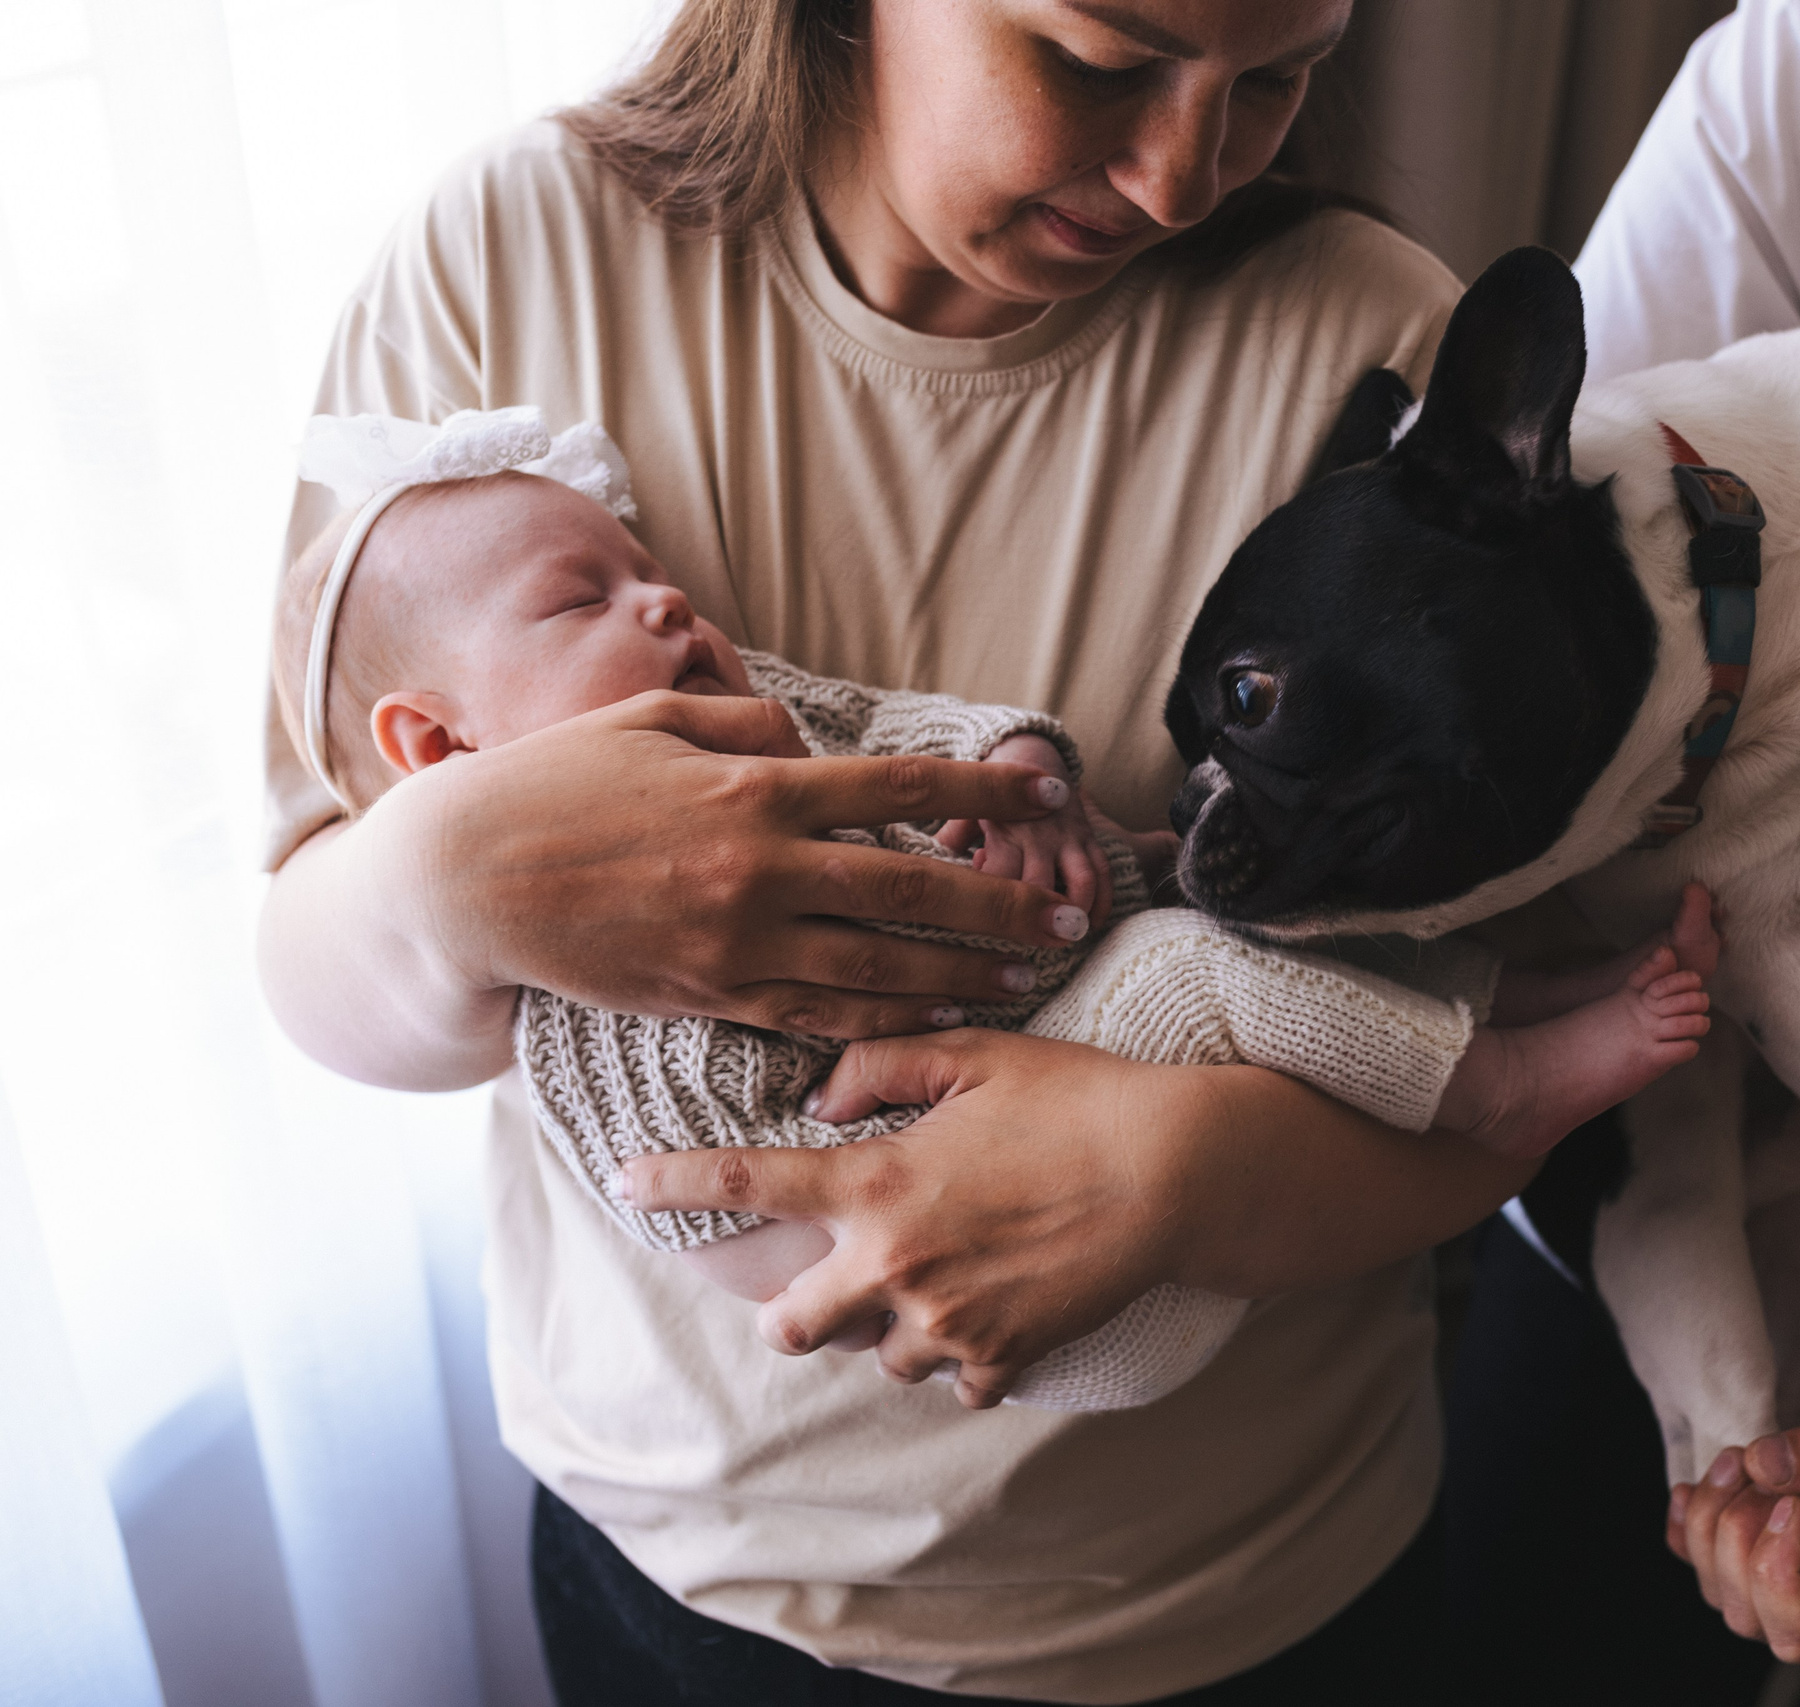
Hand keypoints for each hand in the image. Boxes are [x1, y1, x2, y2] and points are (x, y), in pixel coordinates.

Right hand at [381, 689, 1090, 1036]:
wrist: (464, 879)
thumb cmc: (554, 785)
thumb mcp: (650, 723)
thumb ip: (744, 730)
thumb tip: (810, 746)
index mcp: (755, 790)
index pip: (901, 790)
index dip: (985, 793)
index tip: (1049, 792)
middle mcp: (762, 869)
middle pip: (912, 892)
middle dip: (1002, 906)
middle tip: (1072, 915)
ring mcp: (738, 942)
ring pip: (879, 968)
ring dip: (963, 974)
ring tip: (1027, 976)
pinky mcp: (711, 995)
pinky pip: (820, 1016)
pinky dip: (889, 1020)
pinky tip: (941, 1018)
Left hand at [623, 1028, 1218, 1407]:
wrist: (1180, 1173)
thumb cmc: (1078, 1099)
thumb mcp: (978, 1053)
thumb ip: (881, 1064)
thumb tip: (819, 1101)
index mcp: (878, 1182)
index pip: (746, 1185)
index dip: (673, 1184)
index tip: (623, 1183)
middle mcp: (895, 1264)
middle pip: (790, 1328)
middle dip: (797, 1310)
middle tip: (839, 1274)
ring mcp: (947, 1323)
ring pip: (877, 1357)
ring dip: (894, 1327)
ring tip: (951, 1278)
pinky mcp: (1003, 1360)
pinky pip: (956, 1382)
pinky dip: (966, 1355)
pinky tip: (1001, 1305)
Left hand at [936, 735, 1116, 922]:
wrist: (1035, 763)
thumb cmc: (991, 803)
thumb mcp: (964, 817)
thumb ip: (947, 845)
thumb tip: (919, 878)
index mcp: (1003, 832)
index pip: (996, 878)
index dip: (989, 907)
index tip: (982, 928)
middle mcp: (1038, 837)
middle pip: (1039, 886)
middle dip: (1034, 921)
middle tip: (1024, 949)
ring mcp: (1068, 839)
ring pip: (1081, 881)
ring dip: (1076, 912)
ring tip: (1065, 938)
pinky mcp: (1090, 840)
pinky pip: (1105, 872)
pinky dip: (1103, 901)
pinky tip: (1094, 924)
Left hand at [1665, 1381, 1799, 1666]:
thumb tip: (1765, 1464)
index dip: (1775, 1578)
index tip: (1791, 1504)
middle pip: (1753, 1616)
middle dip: (1735, 1540)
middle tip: (1755, 1468)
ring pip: (1727, 1590)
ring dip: (1712, 1525)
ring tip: (1737, 1461)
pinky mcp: (1790, 1547)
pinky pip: (1717, 1559)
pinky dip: (1692, 1528)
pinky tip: (1695, 1490)